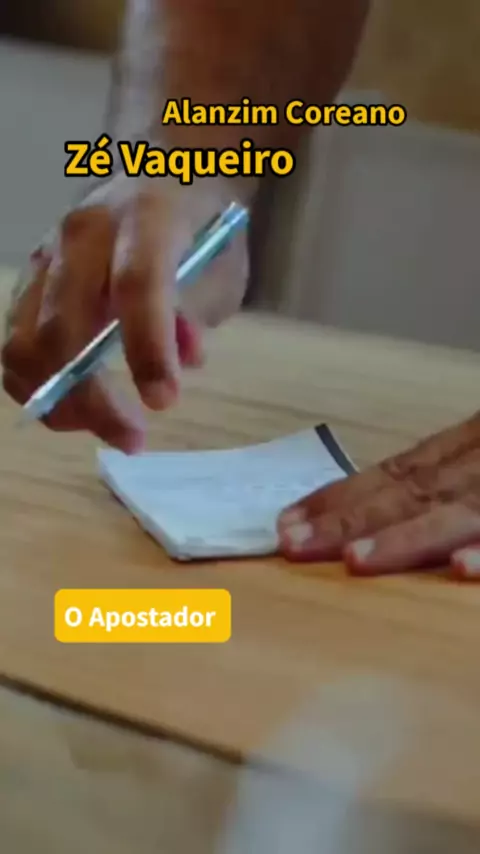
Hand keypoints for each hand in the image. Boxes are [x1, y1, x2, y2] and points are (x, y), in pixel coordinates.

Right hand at [2, 175, 247, 451]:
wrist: (164, 167)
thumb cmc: (200, 224)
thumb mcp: (221, 266)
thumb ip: (196, 314)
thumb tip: (176, 366)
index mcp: (144, 218)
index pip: (136, 286)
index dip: (146, 350)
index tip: (163, 403)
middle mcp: (82, 234)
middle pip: (63, 329)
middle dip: (93, 399)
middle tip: (132, 438)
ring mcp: (47, 255)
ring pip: (24, 343)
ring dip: (58, 400)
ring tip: (99, 427)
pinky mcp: (30, 277)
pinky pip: (15, 343)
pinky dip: (36, 384)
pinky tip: (71, 406)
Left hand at [277, 412, 479, 580]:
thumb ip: (445, 472)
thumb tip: (387, 501)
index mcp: (469, 443)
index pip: (395, 472)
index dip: (341, 496)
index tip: (289, 519)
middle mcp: (479, 464)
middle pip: (411, 494)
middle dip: (350, 520)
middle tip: (292, 544)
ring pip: (457, 514)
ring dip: (404, 538)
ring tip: (353, 559)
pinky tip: (458, 568)